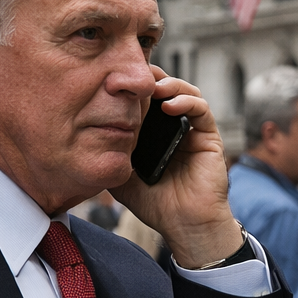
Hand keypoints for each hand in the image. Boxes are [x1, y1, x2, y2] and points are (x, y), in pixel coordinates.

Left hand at [112, 69, 244, 268]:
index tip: (116, 78)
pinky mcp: (208, 136)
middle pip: (166, 89)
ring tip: (153, 87)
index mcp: (154, 133)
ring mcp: (192, 130)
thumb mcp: (121, 176)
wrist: (183, 224)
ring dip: (170, 84)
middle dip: (151, 77)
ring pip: (186, 93)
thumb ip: (111, 154)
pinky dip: (187, 101)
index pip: (145, 99)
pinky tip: (169, 105)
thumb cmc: (155, 204)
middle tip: (134, 73)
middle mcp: (174, 127)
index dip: (134, 86)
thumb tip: (88, 133)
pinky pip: (201, 110)